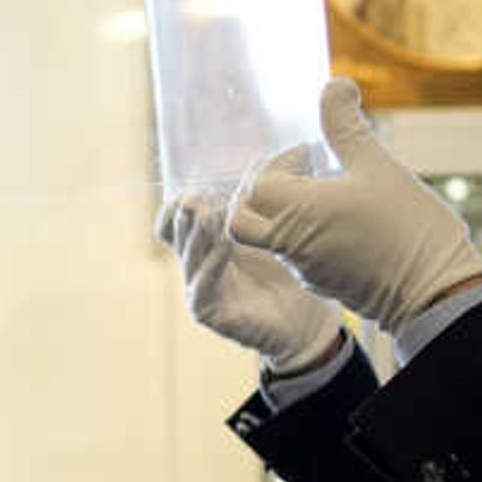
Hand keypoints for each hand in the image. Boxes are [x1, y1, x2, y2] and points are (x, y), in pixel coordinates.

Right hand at [162, 195, 345, 374]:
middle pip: (176, 232)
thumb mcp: (274, 234)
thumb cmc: (291, 275)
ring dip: (198, 232)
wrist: (309, 320)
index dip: (180, 202)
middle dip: (188, 212)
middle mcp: (197, 265)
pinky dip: (212, 262)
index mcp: (207, 243)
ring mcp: (200, 288)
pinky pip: (202, 284)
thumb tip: (272, 160)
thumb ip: (260, 208)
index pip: (173, 219)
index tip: (204, 185)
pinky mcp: (209, 312)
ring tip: (211, 212)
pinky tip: (225, 245)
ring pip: (188, 255)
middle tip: (203, 194)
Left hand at [227, 78, 481, 329]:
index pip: (258, 184)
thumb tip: (334, 85)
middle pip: (242, 220)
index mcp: (297, 212)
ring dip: (282, 214)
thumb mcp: (377, 166)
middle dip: (260, 194)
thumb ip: (346, 127)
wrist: (435, 291)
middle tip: (296, 177)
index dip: (280, 162)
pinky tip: (340, 223)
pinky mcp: (322, 284)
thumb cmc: (408, 225)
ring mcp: (304, 268)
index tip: (313, 155)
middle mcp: (290, 244)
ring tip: (325, 196)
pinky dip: (302, 236)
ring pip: (267, 240)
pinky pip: (294, 257)